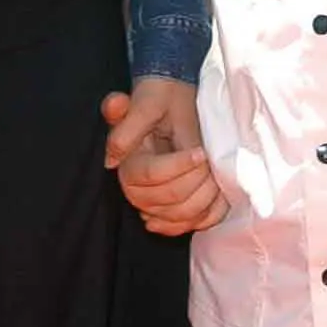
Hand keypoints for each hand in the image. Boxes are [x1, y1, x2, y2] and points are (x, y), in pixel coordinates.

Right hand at [102, 78, 225, 235]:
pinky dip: (205, 217)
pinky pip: (188, 225)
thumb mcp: (145, 104)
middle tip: (210, 161)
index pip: (152, 176)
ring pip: (180, 216)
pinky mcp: (170, 211)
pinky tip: (215, 199)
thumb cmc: (160, 100)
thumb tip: (110, 160)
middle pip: (169, 199)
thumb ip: (126, 127)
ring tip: (216, 175)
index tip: (200, 152)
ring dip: (205, 199)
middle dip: (196, 181)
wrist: (172, 103)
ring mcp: (154, 204)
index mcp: (127, 164)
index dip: (179, 166)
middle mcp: (135, 190)